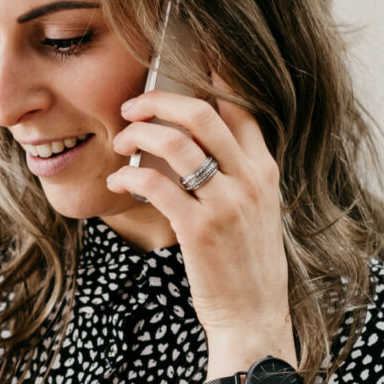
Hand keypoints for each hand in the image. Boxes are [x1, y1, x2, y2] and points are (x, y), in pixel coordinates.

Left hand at [106, 77, 295, 378]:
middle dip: (160, 100)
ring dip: (139, 135)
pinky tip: (118, 182)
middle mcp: (250, 180)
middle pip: (203, 113)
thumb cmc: (246, 266)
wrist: (253, 318)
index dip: (211, 80)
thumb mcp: (256, 212)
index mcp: (265, 171)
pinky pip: (155, 185)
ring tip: (121, 143)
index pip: (240, 108)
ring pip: (175, 142)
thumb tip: (193, 140)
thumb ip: (236, 174)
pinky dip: (129, 177)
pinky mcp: (198, 229)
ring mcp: (226, 204)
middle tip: (133, 106)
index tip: (182, 65)